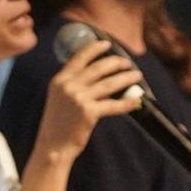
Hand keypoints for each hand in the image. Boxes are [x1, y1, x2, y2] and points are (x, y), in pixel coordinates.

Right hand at [34, 37, 143, 158]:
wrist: (53, 146)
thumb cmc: (57, 124)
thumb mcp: (58, 98)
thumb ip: (71, 84)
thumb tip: (95, 75)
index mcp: (59, 80)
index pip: (79, 57)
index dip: (95, 48)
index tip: (107, 43)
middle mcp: (68, 86)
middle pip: (98, 67)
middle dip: (116, 62)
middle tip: (127, 63)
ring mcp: (79, 98)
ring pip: (109, 83)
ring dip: (126, 78)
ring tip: (136, 75)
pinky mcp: (89, 112)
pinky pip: (113, 104)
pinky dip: (126, 102)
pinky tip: (136, 100)